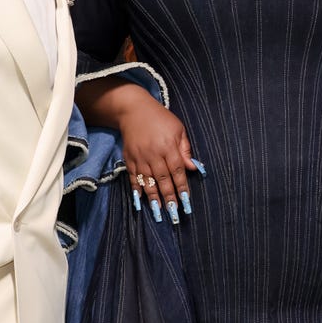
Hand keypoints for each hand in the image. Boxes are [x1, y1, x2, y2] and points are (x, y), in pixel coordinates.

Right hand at [121, 94, 200, 225]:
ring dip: (154, 198)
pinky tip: (141, 201)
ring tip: (159, 212)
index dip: (182, 186)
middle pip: (163, 179)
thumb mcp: (178, 129)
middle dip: (169, 197)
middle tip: (174, 212)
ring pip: (148, 181)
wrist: (133, 110)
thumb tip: (193, 168)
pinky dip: (137, 190)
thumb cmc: (160, 119)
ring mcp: (140, 157)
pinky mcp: (129, 159)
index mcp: (169, 146)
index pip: (177, 170)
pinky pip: (133, 177)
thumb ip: (185, 149)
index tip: (186, 200)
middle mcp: (154, 153)